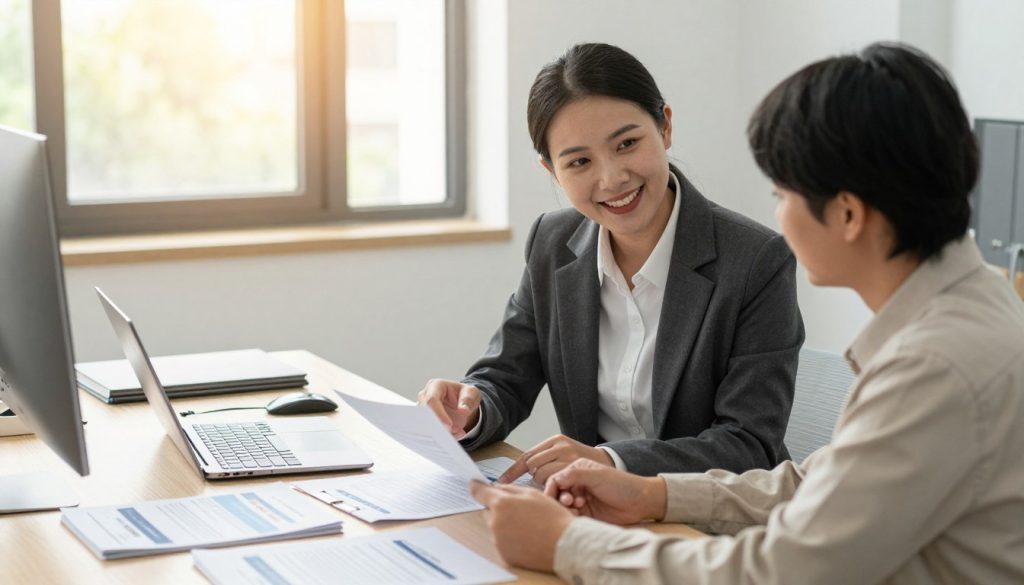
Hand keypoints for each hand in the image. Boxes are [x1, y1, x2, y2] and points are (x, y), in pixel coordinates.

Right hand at [417, 379, 480, 438]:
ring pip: (426, 425)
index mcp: (435, 386)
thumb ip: (468, 400)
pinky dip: (442, 438)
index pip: (431, 400)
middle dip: (439, 426)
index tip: (449, 425)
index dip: (438, 414)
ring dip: (442, 433)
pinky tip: (455, 437)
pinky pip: (430, 432)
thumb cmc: (465, 394)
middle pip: (425, 414)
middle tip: (454, 433)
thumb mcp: (471, 393)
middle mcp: (425, 397)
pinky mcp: (426, 421)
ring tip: (458, 434)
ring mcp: (424, 410)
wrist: (462, 401)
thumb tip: (463, 410)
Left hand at [470, 481, 572, 572]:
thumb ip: (510, 489)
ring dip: (504, 523)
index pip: (479, 492)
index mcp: (501, 504)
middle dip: (498, 508)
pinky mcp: (504, 554)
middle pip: (488, 511)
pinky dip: (510, 538)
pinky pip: (502, 541)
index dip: (476, 487)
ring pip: (495, 526)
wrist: (565, 544)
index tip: (473, 484)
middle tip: (518, 510)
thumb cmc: (553, 518)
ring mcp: (498, 540)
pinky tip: (526, 536)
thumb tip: (496, 488)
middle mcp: (495, 523)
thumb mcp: (532, 493)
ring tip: (527, 525)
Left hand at [499, 434, 612, 483]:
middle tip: (549, 489)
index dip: (512, 471)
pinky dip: (556, 491)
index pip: (527, 455)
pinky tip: (568, 495)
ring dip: (547, 486)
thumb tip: (520, 479)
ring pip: (540, 473)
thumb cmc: (591, 474)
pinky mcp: (576, 465)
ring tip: (562, 492)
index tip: (500, 483)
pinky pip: (553, 481)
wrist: (621, 477)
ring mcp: (569, 454)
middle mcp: (561, 445)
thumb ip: (548, 464)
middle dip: (534, 480)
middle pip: (531, 464)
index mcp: (556, 441)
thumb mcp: (568, 462)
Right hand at [544, 459, 666, 524]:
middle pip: (557, 493)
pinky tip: (580, 515)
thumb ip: (574, 475)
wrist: (640, 502)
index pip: (556, 479)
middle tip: (571, 502)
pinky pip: (571, 516)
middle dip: (560, 499)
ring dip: (566, 508)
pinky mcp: (586, 513)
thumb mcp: (597, 476)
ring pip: (563, 506)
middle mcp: (577, 484)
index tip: (551, 497)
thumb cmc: (621, 484)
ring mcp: (581, 499)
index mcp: (578, 470)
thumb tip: (554, 479)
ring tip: (579, 508)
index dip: (551, 488)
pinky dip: (572, 516)